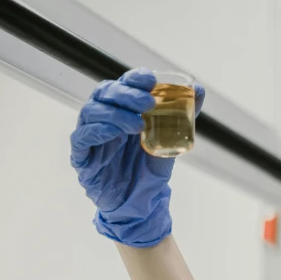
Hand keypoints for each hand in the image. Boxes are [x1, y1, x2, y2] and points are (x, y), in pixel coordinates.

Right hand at [70, 68, 204, 246]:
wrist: (142, 200)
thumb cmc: (150, 166)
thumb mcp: (171, 137)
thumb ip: (184, 113)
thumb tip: (199, 89)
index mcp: (122, 108)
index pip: (123, 84)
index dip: (134, 78)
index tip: (151, 80)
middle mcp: (104, 117)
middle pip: (105, 92)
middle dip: (127, 93)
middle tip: (148, 102)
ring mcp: (90, 135)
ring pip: (91, 111)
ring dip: (115, 113)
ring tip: (139, 125)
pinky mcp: (82, 157)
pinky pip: (81, 137)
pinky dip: (97, 130)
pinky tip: (115, 133)